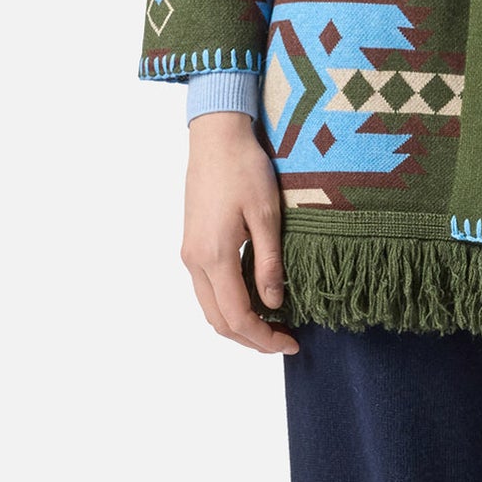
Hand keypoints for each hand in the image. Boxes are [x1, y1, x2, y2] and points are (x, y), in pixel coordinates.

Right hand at [181, 113, 298, 355]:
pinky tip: (255, 300)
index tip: (291, 343)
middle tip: (285, 340)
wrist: (216, 138)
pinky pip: (207, 290)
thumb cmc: (244, 169)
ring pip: (210, 308)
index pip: (237, 317)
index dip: (264, 338)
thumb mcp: (267, 216)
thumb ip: (268, 264)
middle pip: (219, 321)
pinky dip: (229, 305)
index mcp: (214, 256)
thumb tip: (275, 304)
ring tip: (273, 325)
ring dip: (239, 324)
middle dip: (251, 339)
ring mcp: (189, 254)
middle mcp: (195, 261)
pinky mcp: (192, 246)